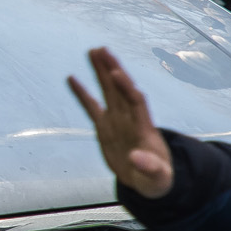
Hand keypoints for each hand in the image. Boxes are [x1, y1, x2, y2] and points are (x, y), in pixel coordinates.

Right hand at [67, 47, 174, 199]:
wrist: (149, 180)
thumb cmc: (158, 179)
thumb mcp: (158, 178)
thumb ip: (150, 168)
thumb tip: (136, 158)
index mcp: (143, 128)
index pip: (135, 102)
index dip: (126, 87)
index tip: (116, 73)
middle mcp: (130, 119)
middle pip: (121, 89)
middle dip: (112, 69)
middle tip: (102, 50)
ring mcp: (117, 121)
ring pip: (108, 91)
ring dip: (101, 71)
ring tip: (93, 52)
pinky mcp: (105, 127)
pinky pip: (91, 106)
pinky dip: (82, 93)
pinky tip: (72, 78)